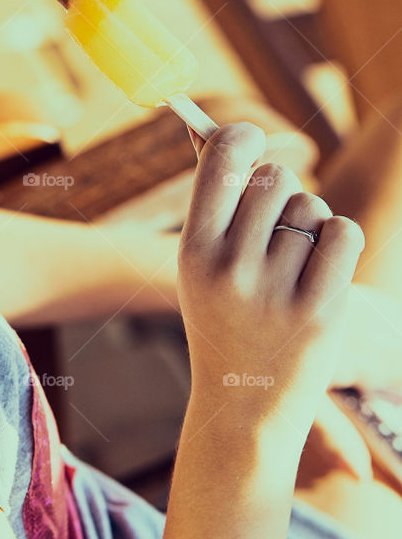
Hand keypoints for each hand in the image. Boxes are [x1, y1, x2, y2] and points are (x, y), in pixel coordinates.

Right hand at [178, 123, 365, 445]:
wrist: (244, 407)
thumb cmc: (222, 319)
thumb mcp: (200, 264)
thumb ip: (211, 201)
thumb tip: (214, 131)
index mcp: (193, 250)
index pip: (224, 157)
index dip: (243, 137)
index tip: (251, 142)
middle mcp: (230, 268)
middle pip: (275, 178)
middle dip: (282, 191)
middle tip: (274, 225)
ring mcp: (275, 291)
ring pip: (312, 207)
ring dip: (311, 224)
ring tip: (293, 262)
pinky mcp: (319, 311)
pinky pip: (343, 233)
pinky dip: (340, 240)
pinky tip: (322, 266)